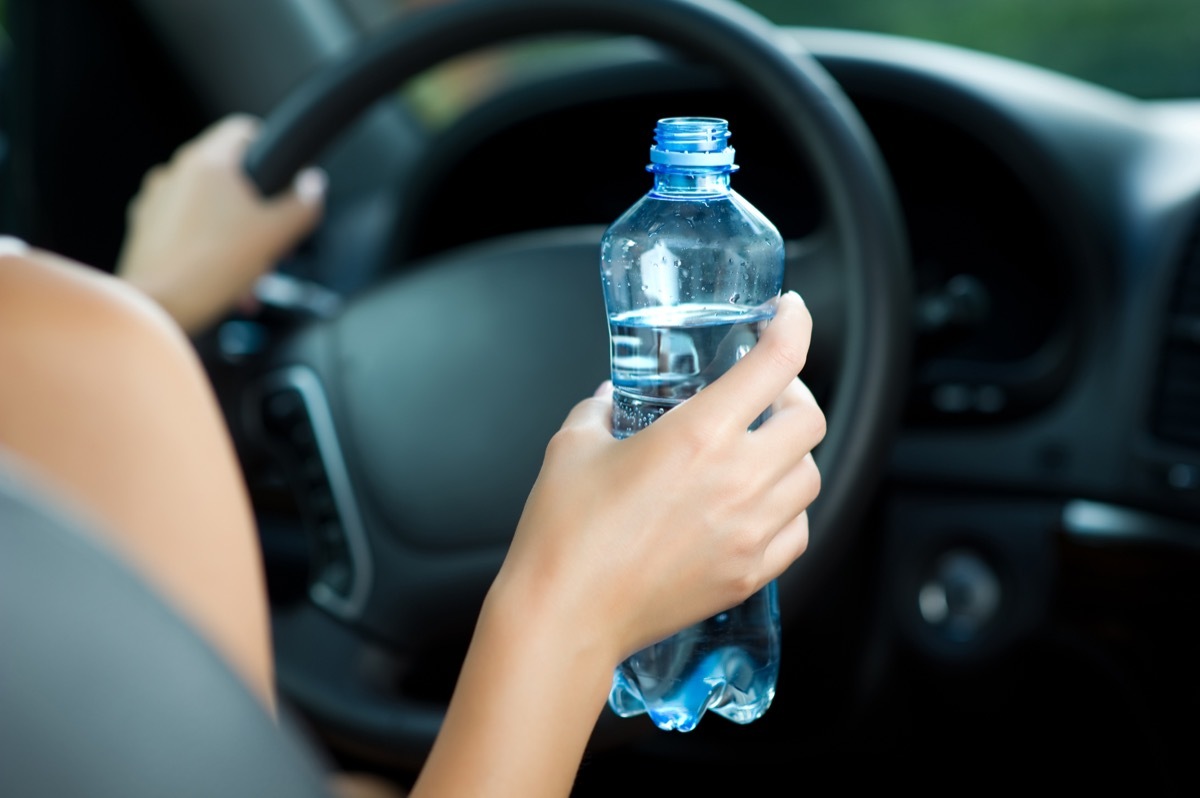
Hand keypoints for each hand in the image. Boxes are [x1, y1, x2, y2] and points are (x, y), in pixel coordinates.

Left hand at [116, 114, 325, 334]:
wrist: (157, 307)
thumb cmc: (209, 269)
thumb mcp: (274, 236)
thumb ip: (302, 205)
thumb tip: (313, 185)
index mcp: (207, 163)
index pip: (243, 130)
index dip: (270, 148)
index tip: (283, 174)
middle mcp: (174, 174)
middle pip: (228, 175)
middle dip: (256, 207)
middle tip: (272, 236)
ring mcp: (155, 202)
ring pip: (207, 206)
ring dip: (232, 232)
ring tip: (248, 269)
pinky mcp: (144, 231)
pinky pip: (185, 230)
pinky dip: (207, 248)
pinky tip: (223, 279)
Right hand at [494, 290, 824, 664]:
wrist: (566, 615)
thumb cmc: (564, 535)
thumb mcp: (573, 446)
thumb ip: (601, 409)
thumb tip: (613, 399)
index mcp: (697, 435)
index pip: (777, 363)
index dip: (793, 326)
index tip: (789, 314)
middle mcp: (737, 480)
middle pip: (809, 420)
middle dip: (791, 395)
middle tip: (763, 395)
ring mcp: (750, 532)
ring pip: (811, 476)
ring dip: (791, 453)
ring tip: (759, 452)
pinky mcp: (749, 574)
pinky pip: (799, 531)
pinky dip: (789, 509)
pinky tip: (757, 505)